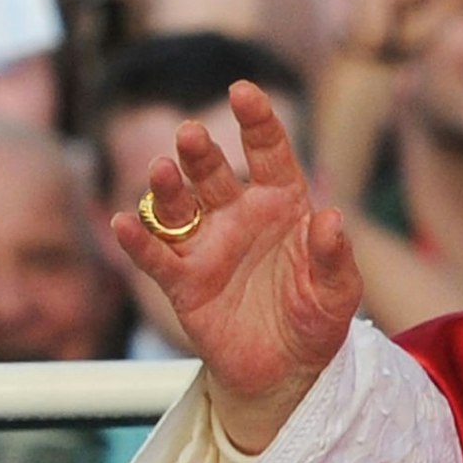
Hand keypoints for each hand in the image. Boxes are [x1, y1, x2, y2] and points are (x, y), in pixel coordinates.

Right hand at [111, 82, 361, 452]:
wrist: (289, 371)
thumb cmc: (317, 319)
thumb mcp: (339, 292)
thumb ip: (334, 256)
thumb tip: (331, 218)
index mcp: (282, 204)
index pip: (269, 153)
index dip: (256, 121)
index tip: (242, 91)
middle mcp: (239, 216)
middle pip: (214, 174)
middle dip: (201, 153)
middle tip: (191, 134)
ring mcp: (208, 247)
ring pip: (180, 208)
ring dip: (167, 188)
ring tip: (162, 169)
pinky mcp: (185, 284)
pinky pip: (157, 258)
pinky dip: (139, 241)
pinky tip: (123, 223)